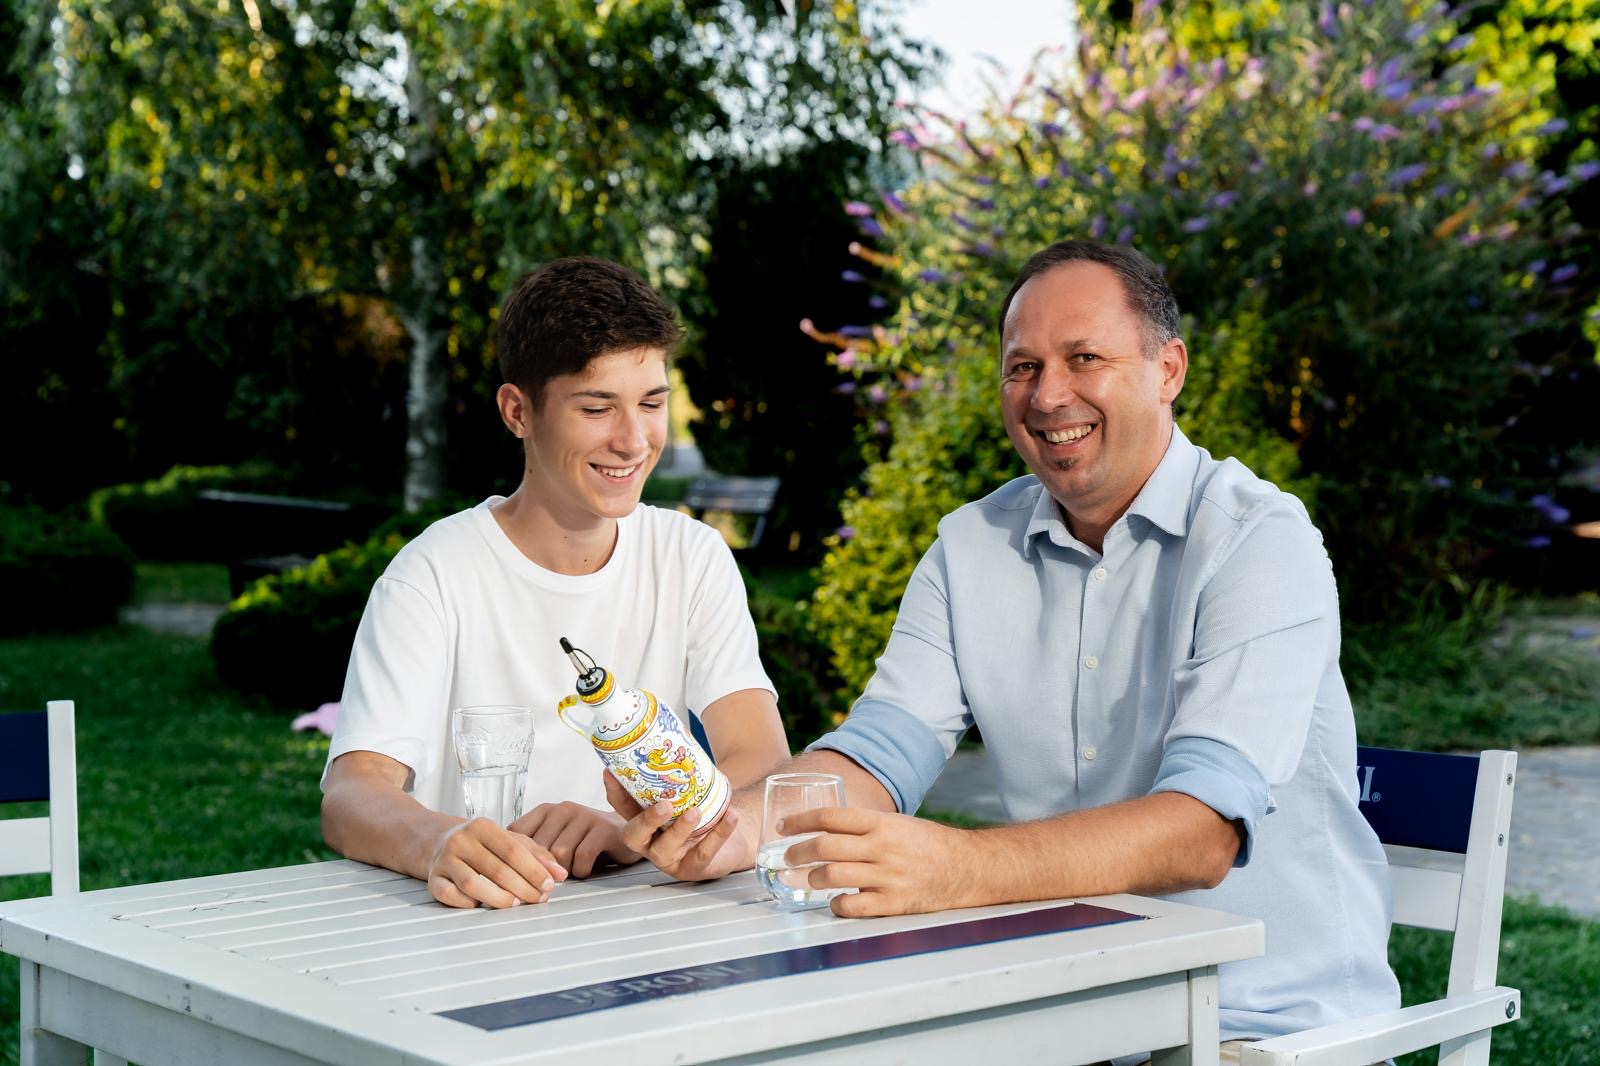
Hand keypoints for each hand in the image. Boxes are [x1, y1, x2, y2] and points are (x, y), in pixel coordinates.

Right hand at [425, 817, 566, 908]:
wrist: (439, 842)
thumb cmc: (482, 844)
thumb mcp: (509, 840)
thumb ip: (537, 854)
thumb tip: (560, 874)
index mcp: (482, 827)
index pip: (513, 851)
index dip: (534, 870)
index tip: (550, 885)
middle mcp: (461, 841)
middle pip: (496, 870)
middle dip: (523, 888)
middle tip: (538, 899)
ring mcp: (444, 861)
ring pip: (473, 885)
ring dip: (499, 899)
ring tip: (516, 904)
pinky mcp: (433, 880)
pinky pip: (450, 897)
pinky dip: (469, 904)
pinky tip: (483, 905)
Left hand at [509, 802, 641, 877]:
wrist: (622, 834)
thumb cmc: (583, 841)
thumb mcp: (555, 838)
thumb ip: (534, 846)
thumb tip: (502, 866)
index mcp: (546, 810)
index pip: (517, 832)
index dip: (515, 856)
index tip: (521, 873)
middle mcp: (563, 809)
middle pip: (539, 847)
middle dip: (542, 870)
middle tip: (549, 883)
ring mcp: (584, 816)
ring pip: (560, 853)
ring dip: (564, 871)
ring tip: (570, 874)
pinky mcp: (603, 828)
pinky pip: (583, 855)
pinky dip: (582, 870)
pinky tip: (585, 871)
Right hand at [604, 770, 751, 880]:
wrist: (732, 841)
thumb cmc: (705, 815)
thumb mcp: (690, 795)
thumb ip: (680, 775)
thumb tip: (679, 739)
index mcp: (646, 821)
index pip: (623, 807)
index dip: (615, 792)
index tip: (611, 772)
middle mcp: (651, 842)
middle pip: (634, 836)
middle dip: (645, 820)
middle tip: (663, 805)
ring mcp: (671, 858)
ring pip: (665, 850)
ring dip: (679, 830)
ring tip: (695, 812)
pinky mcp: (693, 868)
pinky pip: (703, 854)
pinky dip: (718, 834)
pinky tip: (729, 817)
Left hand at [780, 807, 976, 916]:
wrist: (966, 868)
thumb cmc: (928, 844)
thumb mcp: (898, 824)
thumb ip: (865, 827)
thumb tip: (825, 829)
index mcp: (882, 823)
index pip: (830, 817)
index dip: (800, 821)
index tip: (783, 827)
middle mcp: (882, 847)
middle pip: (824, 847)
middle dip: (796, 853)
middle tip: (785, 858)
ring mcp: (887, 876)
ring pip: (831, 876)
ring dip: (810, 879)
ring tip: (805, 879)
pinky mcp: (893, 903)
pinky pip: (852, 906)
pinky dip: (836, 904)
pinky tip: (835, 901)